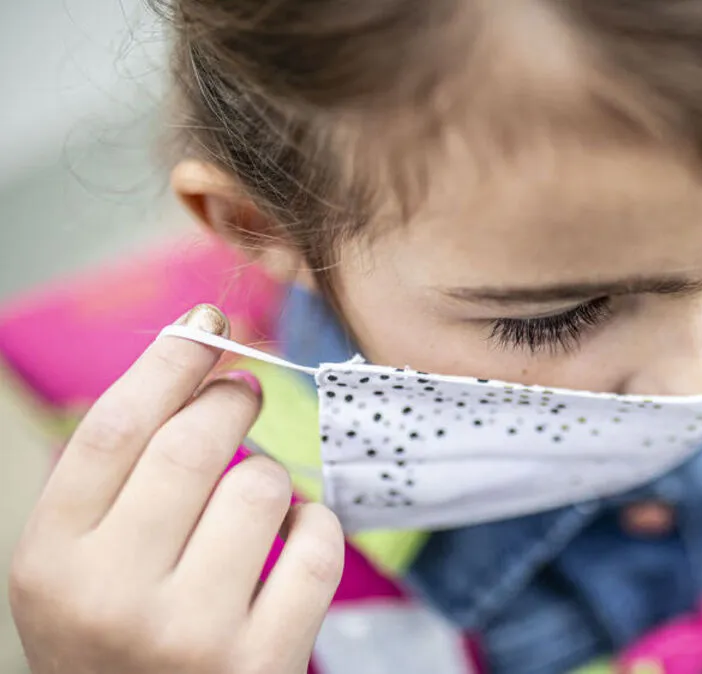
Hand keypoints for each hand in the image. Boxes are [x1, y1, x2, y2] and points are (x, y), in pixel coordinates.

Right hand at [8, 305, 344, 673]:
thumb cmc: (115, 640)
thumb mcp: (75, 567)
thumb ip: (112, 479)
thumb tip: (190, 358)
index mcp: (53, 563)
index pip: (116, 428)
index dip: (169, 361)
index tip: (205, 324)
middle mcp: (113, 599)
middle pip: (193, 443)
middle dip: (230, 399)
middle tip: (241, 392)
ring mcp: (191, 635)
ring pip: (263, 485)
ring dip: (271, 473)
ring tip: (252, 498)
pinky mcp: (263, 662)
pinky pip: (317, 544)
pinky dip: (315, 524)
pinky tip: (292, 538)